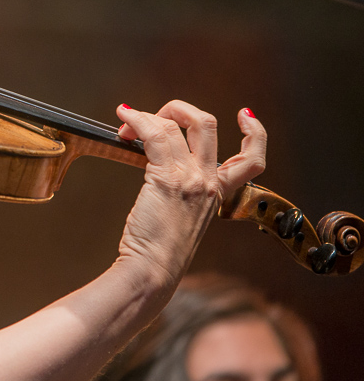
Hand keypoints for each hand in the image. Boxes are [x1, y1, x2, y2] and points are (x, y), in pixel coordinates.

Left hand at [114, 101, 265, 285]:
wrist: (152, 270)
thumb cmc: (158, 249)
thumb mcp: (181, 215)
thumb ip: (180, 190)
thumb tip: (153, 158)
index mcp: (218, 193)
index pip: (252, 160)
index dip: (255, 132)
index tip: (244, 116)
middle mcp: (209, 182)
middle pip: (208, 124)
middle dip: (180, 109)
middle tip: (156, 116)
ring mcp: (191, 179)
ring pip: (176, 124)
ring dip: (148, 115)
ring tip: (128, 122)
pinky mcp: (168, 179)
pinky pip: (154, 134)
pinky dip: (138, 121)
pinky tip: (125, 120)